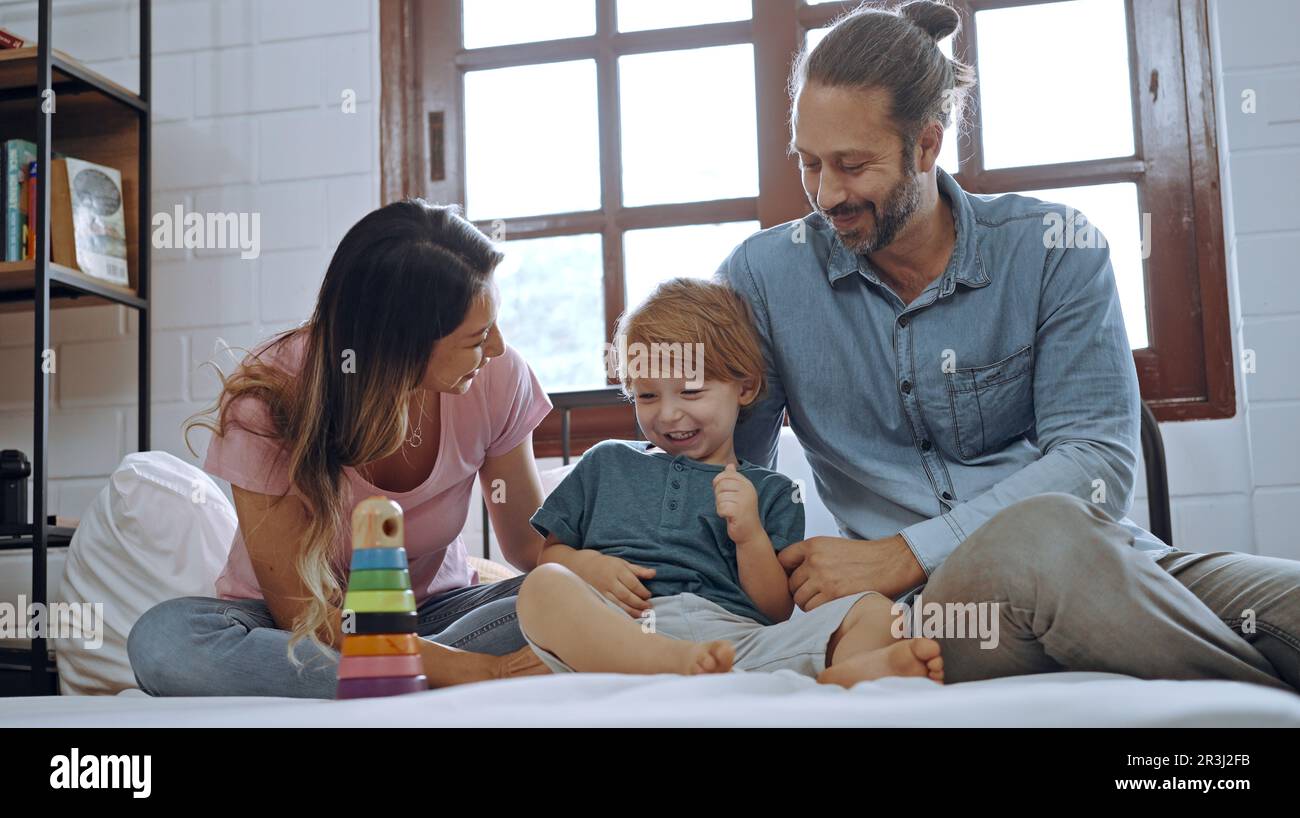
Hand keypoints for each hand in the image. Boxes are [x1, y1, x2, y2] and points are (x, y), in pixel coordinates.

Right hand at [567, 550, 656, 616]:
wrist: (584, 566)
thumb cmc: (608, 565)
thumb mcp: (623, 563)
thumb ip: (638, 570)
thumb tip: (654, 573)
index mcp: (617, 570)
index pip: (633, 583)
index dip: (642, 591)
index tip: (649, 595)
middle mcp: (610, 581)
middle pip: (626, 595)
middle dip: (639, 603)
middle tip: (649, 607)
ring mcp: (603, 590)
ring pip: (618, 603)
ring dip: (632, 610)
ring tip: (643, 615)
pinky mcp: (598, 598)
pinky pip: (611, 607)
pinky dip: (621, 612)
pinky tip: (629, 616)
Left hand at [713, 463, 761, 545]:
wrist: (750, 532)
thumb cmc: (742, 512)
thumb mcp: (739, 493)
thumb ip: (733, 479)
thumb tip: (730, 465)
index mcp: (747, 483)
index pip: (725, 475)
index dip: (719, 483)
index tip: (725, 493)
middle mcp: (747, 489)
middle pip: (721, 484)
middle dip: (719, 496)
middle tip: (728, 504)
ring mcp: (744, 500)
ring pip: (720, 497)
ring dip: (720, 506)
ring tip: (730, 511)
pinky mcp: (739, 511)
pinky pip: (721, 507)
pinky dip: (721, 513)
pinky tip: (729, 517)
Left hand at [777, 534, 924, 610]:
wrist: (891, 562)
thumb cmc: (865, 557)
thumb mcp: (832, 547)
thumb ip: (811, 557)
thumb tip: (790, 575)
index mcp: (813, 545)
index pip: (782, 560)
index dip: (787, 572)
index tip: (796, 579)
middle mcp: (815, 560)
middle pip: (791, 584)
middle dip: (801, 591)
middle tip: (817, 593)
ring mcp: (823, 579)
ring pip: (800, 600)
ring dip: (809, 604)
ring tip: (826, 600)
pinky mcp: (833, 596)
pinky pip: (813, 610)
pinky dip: (819, 612)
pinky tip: (833, 606)